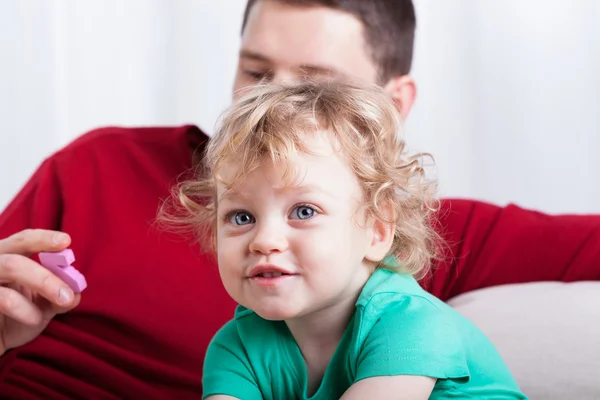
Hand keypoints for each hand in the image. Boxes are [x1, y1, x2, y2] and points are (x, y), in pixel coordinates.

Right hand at [0, 229, 80, 355]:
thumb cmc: (15, 320)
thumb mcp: (42, 308)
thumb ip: (59, 298)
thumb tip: (76, 294)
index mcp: (8, 257)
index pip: (23, 240)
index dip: (43, 239)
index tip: (66, 241)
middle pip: (15, 260)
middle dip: (45, 276)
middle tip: (68, 294)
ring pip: (9, 269)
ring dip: (41, 287)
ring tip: (58, 305)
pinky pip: (2, 299)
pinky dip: (24, 310)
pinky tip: (34, 320)